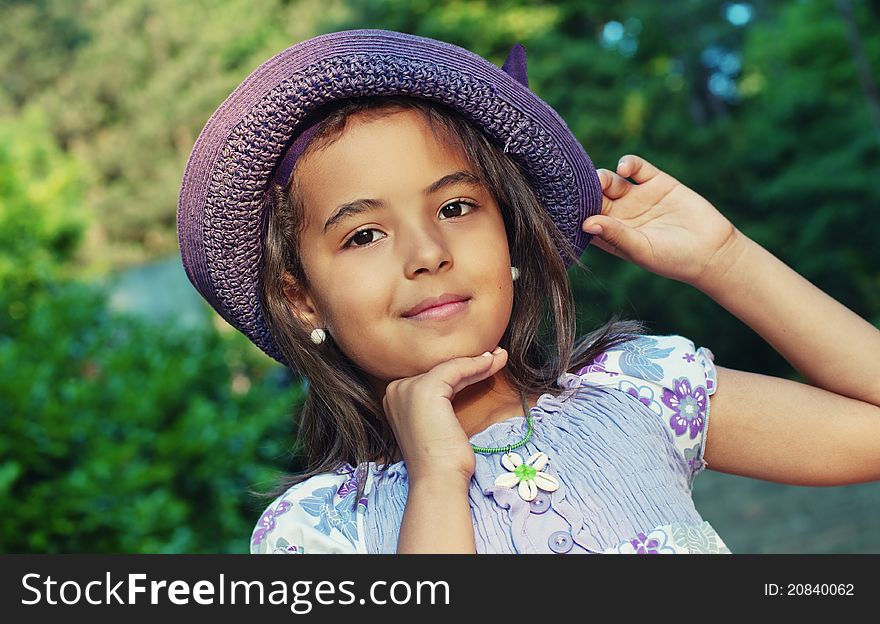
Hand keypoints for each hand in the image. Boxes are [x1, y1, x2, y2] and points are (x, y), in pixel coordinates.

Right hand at [382, 348, 508, 483]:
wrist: (438, 479)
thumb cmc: (442, 459)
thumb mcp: (438, 423)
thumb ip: (441, 402)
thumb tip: (466, 378)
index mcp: (395, 398)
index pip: (433, 377)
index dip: (461, 370)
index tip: (485, 363)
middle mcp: (395, 390)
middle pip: (441, 370)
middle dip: (470, 363)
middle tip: (497, 356)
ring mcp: (407, 389)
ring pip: (449, 368)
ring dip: (479, 362)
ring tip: (501, 357)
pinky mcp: (424, 389)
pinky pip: (456, 369)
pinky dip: (477, 365)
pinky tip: (494, 363)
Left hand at [583, 155, 743, 286]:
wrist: (712, 250)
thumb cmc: (673, 259)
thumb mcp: (640, 249)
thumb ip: (615, 234)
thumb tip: (586, 223)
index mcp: (611, 234)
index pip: (584, 218)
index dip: (574, 211)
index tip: (564, 204)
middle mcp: (620, 214)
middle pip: (594, 196)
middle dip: (586, 190)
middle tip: (581, 188)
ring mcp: (638, 197)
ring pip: (610, 180)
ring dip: (603, 177)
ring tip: (604, 181)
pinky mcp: (657, 182)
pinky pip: (636, 167)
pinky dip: (627, 163)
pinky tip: (624, 169)